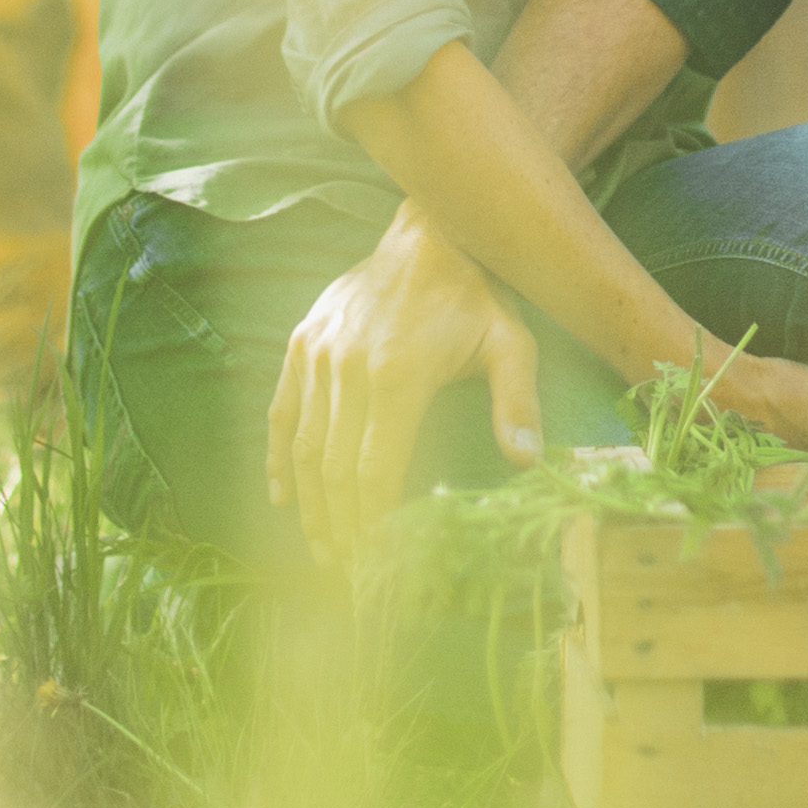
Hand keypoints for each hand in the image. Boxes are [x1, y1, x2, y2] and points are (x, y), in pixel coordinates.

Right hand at [267, 206, 540, 565]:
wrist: (427, 235)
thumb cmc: (475, 297)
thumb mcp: (511, 342)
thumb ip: (518, 402)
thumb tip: (528, 462)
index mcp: (398, 374)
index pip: (374, 467)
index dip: (371, 520)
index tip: (375, 560)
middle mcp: (348, 367)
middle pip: (333, 468)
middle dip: (339, 526)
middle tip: (347, 571)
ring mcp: (318, 353)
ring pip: (304, 446)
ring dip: (309, 504)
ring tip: (322, 547)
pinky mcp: (302, 342)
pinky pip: (282, 410)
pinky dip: (279, 458)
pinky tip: (283, 497)